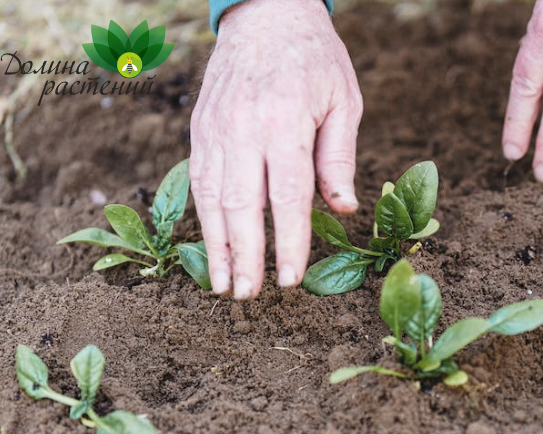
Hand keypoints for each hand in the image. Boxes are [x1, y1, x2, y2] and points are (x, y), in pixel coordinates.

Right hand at [190, 0, 362, 298]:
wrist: (266, 14)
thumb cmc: (315, 60)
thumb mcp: (344, 101)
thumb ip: (338, 157)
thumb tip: (343, 210)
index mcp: (285, 122)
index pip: (286, 196)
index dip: (287, 242)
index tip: (290, 280)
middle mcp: (244, 128)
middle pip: (242, 205)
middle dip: (246, 256)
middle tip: (250, 296)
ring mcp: (216, 129)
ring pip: (212, 197)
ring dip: (216, 246)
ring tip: (223, 286)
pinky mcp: (200, 129)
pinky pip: (198, 180)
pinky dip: (202, 218)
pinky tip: (211, 247)